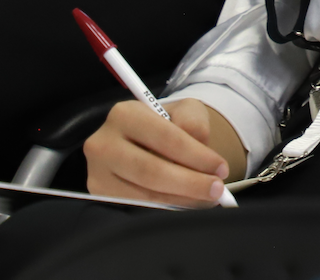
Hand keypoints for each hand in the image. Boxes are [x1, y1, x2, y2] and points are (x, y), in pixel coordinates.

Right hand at [83, 98, 244, 206]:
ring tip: (207, 198)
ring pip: (145, 194)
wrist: (147, 140)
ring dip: (182, 199)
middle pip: (151, 170)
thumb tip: (200, 149)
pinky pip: (138, 206)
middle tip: (217, 190)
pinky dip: (167, 208)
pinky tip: (186, 203)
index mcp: (124, 114)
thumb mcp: (185, 110)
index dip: (196, 156)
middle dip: (190, 183)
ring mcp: (98, 171)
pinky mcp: (100, 193)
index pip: (165, 137)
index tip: (221, 168)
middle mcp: (104, 142)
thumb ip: (193, 122)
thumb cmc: (169, 124)